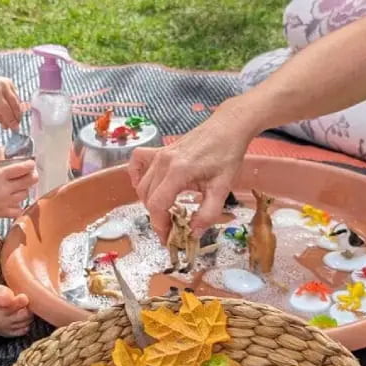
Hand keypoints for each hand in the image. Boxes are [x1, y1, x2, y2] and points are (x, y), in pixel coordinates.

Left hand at [0, 74, 22, 129]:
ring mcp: (7, 82)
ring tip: (11, 119)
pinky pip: (16, 95)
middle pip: (15, 105)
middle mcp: (3, 86)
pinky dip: (14, 103)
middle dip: (17, 117)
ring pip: (17, 100)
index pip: (6, 110)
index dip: (11, 121)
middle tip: (16, 126)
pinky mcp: (9, 81)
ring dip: (16, 111)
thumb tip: (9, 126)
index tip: (15, 129)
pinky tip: (9, 109)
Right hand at [0, 160, 36, 217]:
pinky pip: (18, 210)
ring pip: (25, 195)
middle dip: (32, 176)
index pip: (22, 168)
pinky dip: (19, 206)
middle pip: (28, 181)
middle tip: (32, 175)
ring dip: (24, 190)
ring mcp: (3, 201)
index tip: (31, 164)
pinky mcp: (0, 212)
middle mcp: (4, 188)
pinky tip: (15, 202)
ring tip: (20, 188)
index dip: (30, 165)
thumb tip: (0, 166)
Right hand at [129, 114, 249, 242]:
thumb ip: (208, 213)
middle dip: (158, 218)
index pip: (157, 205)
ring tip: (167, 213)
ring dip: (150, 203)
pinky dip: (137, 177)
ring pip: (142, 185)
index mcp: (178, 172)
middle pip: (147, 198)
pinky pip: (138, 163)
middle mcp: (163, 162)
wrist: (228, 128)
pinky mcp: (160, 151)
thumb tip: (193, 233)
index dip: (160, 225)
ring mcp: (159, 155)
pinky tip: (146, 186)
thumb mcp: (222, 188)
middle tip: (172, 229)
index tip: (169, 238)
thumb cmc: (227, 155)